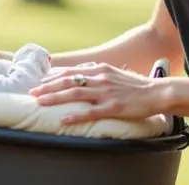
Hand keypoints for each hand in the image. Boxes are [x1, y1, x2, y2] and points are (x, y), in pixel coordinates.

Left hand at [29, 63, 168, 124]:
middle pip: (68, 81)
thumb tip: (81, 73)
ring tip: (40, 102)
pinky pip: (91, 112)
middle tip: (32, 92)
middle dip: (48, 86)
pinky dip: (75, 115)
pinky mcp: (113, 106)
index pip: (71, 71)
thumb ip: (97, 73)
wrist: (156, 92)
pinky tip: (63, 119)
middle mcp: (100, 78)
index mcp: (99, 69)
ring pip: (75, 93)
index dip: (53, 77)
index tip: (39, 82)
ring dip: (55, 98)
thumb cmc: (135, 85)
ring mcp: (106, 92)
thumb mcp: (114, 73)